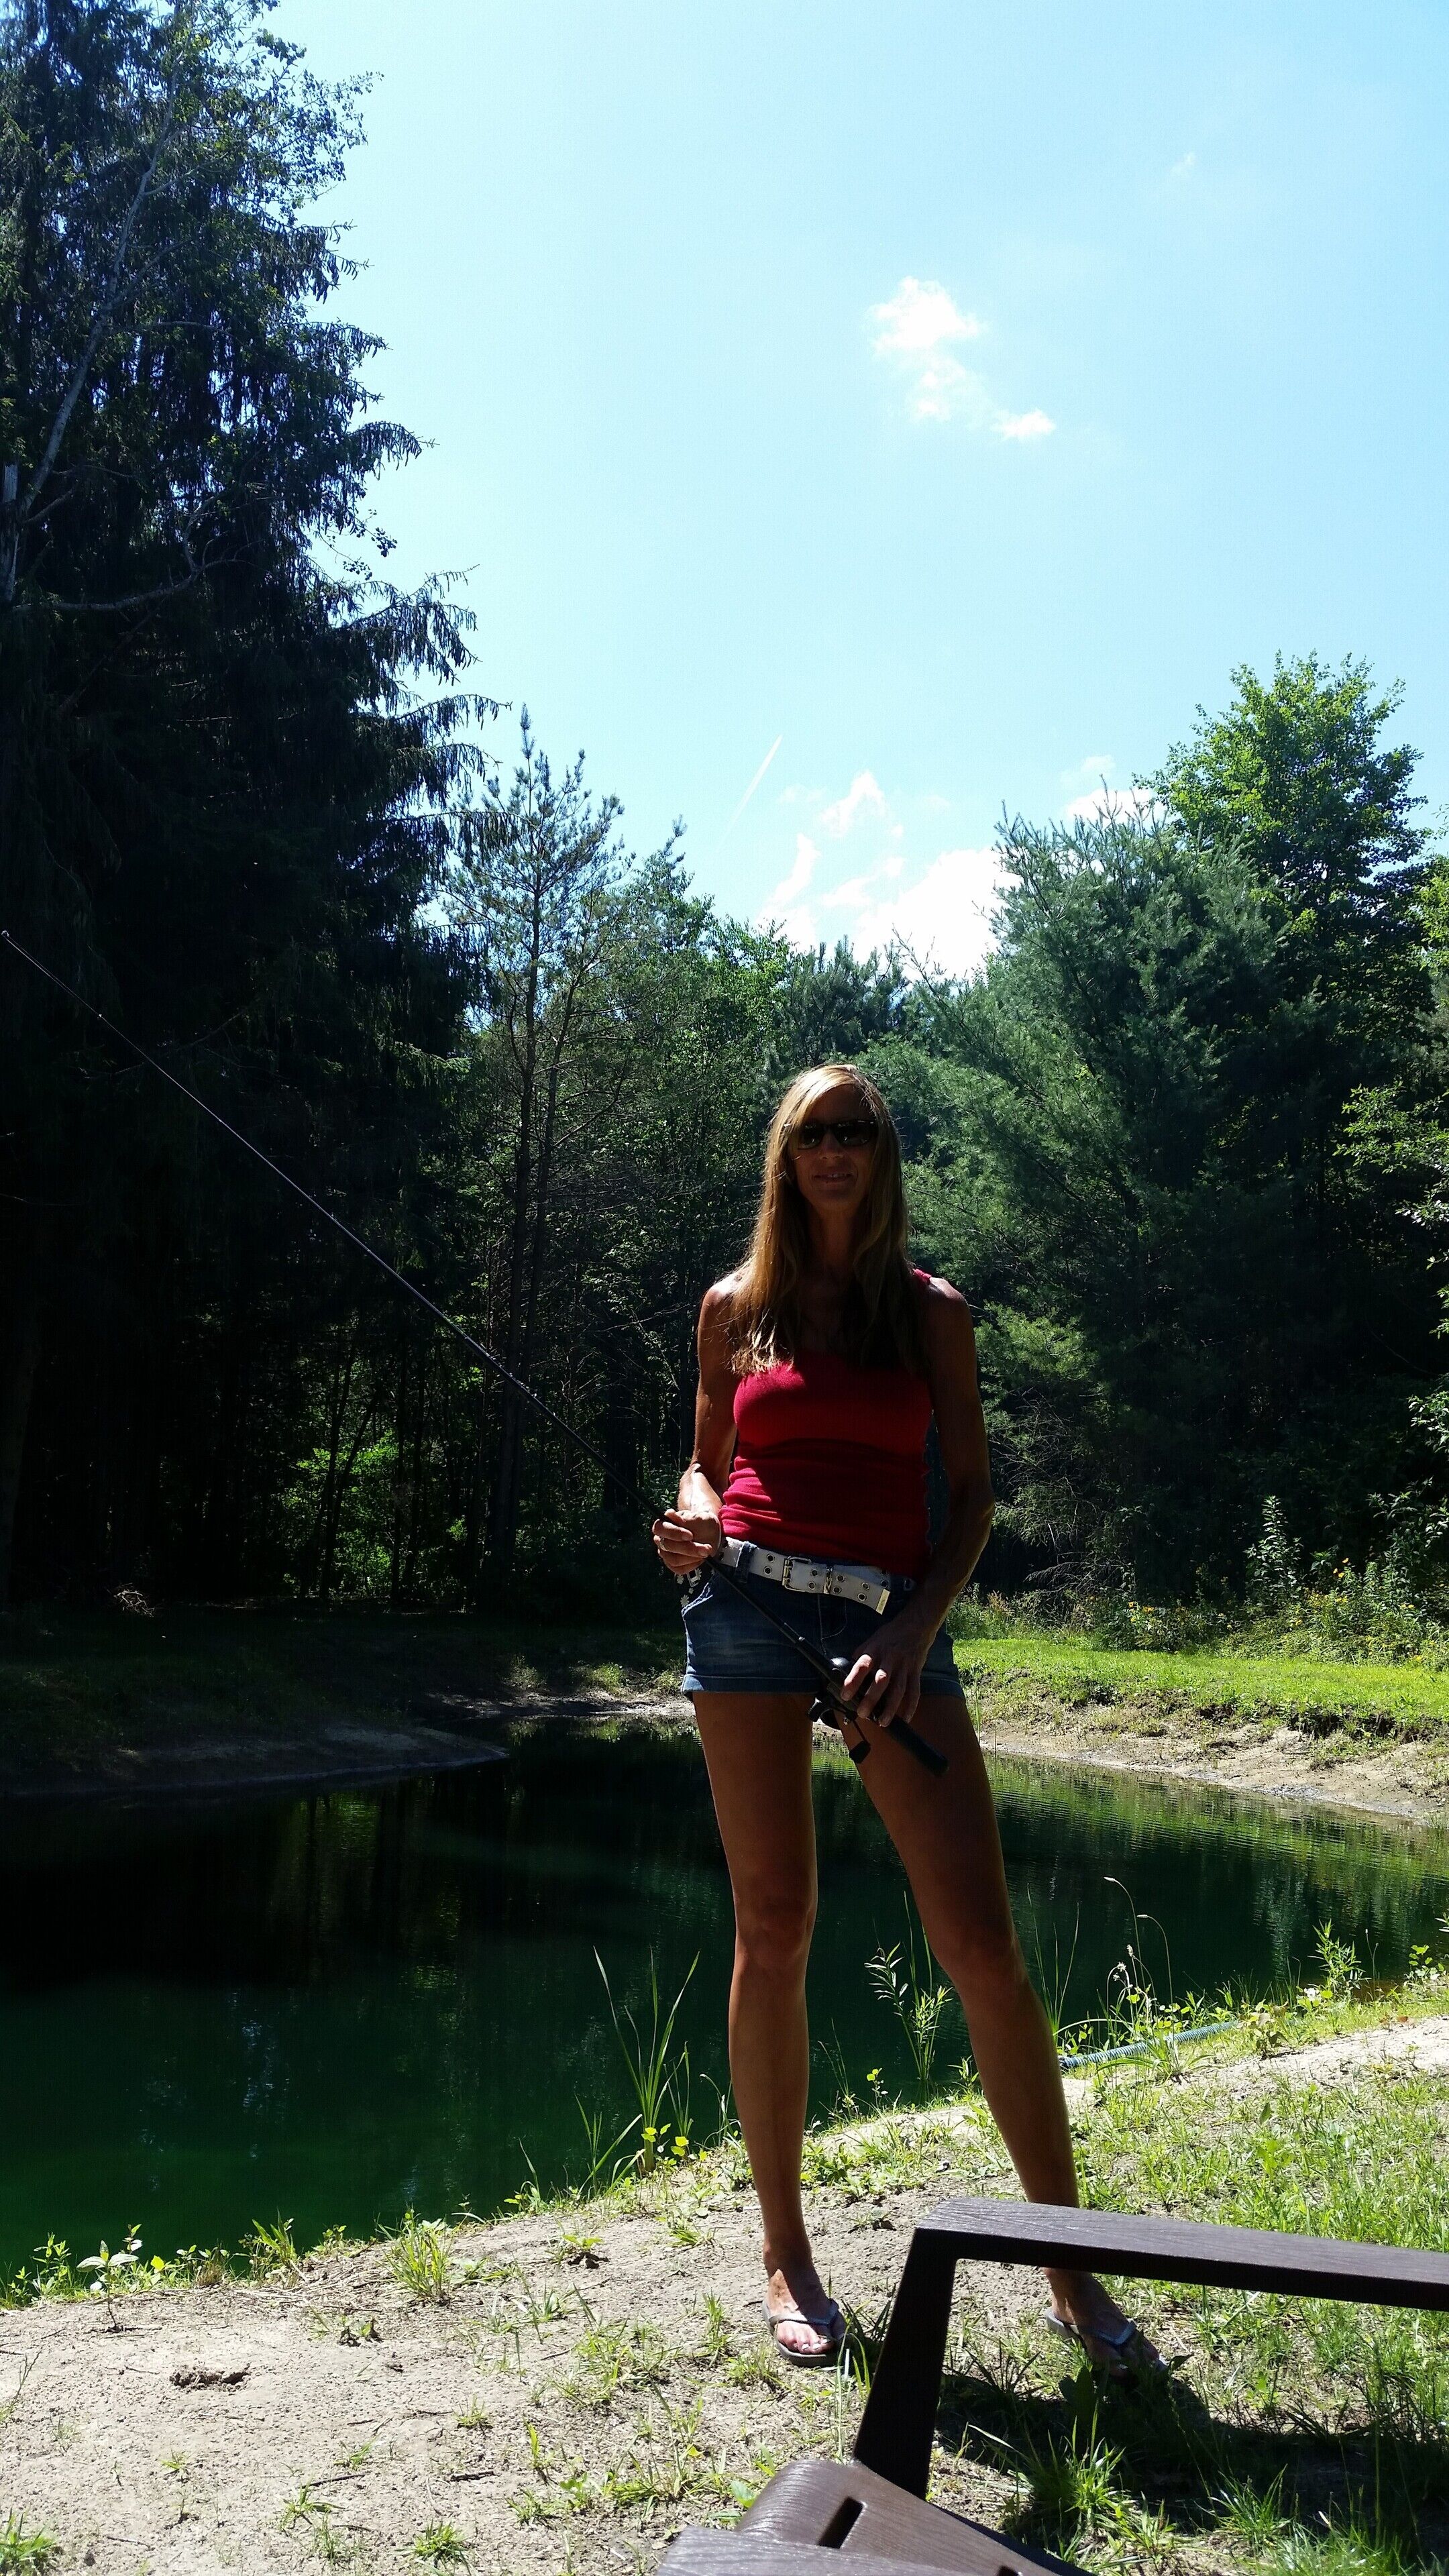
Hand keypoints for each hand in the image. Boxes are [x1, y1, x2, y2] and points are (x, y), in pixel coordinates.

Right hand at [652, 1505, 721, 1573]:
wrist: (709, 1533)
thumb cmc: (702, 1523)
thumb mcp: (700, 1518)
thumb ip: (686, 1518)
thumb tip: (670, 1515)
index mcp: (663, 1524)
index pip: (660, 1528)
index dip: (674, 1533)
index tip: (690, 1535)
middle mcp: (660, 1540)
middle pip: (668, 1546)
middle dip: (689, 1548)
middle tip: (706, 1548)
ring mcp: (665, 1553)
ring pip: (674, 1560)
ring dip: (693, 1557)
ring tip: (706, 1551)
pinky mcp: (672, 1565)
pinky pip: (680, 1569)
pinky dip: (693, 1564)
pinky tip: (700, 1557)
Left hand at [839, 1608, 933, 1729]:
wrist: (916, 1625)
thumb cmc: (890, 1635)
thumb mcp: (871, 1640)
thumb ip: (861, 1656)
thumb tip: (847, 1671)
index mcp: (875, 1651)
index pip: (861, 1666)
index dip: (852, 1681)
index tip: (845, 1695)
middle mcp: (889, 1659)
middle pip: (881, 1681)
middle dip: (871, 1699)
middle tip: (862, 1713)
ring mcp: (904, 1666)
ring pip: (898, 1689)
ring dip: (890, 1708)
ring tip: (882, 1722)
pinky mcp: (916, 1671)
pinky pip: (914, 1691)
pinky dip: (911, 1706)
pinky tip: (906, 1718)